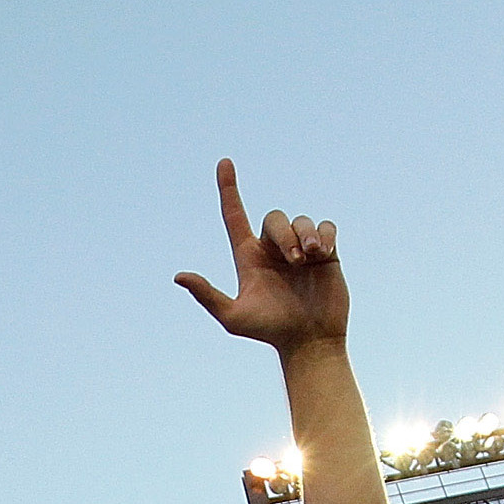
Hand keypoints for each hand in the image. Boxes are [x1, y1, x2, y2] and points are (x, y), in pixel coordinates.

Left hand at [174, 160, 346, 354]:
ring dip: (305, 236)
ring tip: (310, 259)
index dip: (228, 189)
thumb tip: (178, 276)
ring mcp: (300, 249)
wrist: (309, 341)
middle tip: (295, 261)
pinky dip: (325, 234)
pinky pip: (325, 226)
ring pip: (301, 221)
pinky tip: (324, 253)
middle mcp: (272, 248)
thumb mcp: (234, 317)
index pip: (234, 215)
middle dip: (284, 235)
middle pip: (274, 218)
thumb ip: (207, 296)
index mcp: (248, 256)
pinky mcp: (325, 253)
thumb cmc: (270, 331)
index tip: (224, 162)